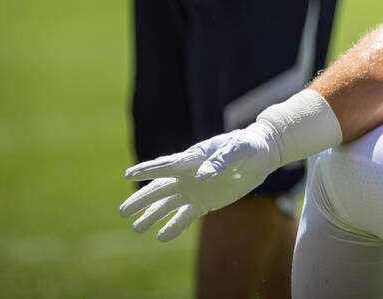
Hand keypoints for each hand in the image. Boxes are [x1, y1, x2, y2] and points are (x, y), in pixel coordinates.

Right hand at [119, 122, 281, 241]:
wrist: (259, 155)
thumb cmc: (247, 146)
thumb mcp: (239, 149)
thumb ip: (222, 160)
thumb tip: (202, 175)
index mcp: (193, 158)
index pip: (167, 165)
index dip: (148, 169)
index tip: (128, 174)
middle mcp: (188, 174)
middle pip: (160, 188)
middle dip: (142, 199)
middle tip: (123, 211)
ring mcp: (194, 189)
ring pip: (168, 204)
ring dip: (152, 215)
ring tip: (136, 227)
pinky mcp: (204, 202)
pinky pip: (185, 216)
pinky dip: (174, 226)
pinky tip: (162, 236)